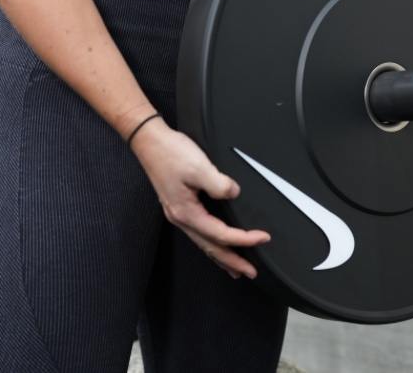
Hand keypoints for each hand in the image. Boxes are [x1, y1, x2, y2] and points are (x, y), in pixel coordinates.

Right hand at [130, 117, 269, 279]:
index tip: (263, 238)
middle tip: (251, 272)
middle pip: (211, 247)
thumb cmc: (170, 153)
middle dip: (232, 261)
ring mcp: (179, 213)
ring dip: (222, 257)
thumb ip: (219, 184)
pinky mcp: (180, 206)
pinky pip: (200, 233)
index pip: (221, 234)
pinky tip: (216, 244)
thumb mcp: (199, 166)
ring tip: (236, 268)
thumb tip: (233, 194)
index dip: (244, 239)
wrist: (149, 141)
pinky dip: (212, 243)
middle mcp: (182, 218)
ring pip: (204, 243)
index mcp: (187, 212)